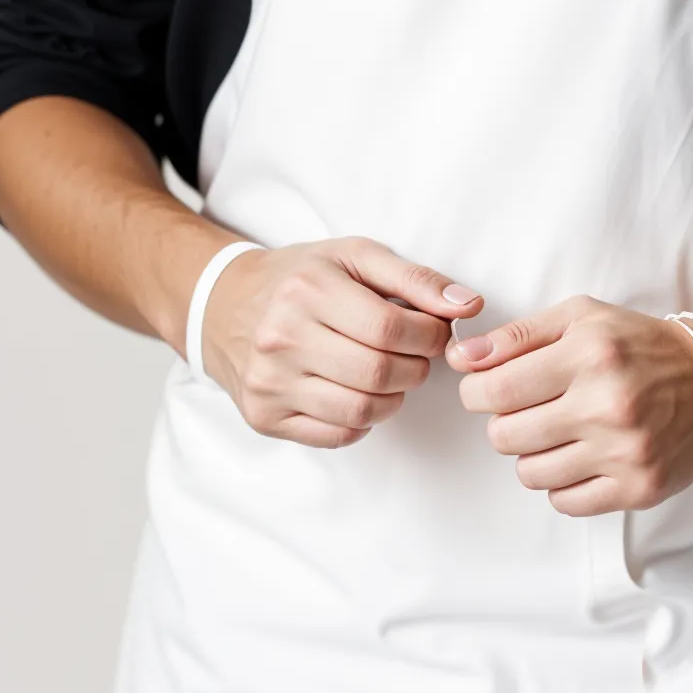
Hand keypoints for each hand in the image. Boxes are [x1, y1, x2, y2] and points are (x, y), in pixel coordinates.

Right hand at [200, 235, 483, 447]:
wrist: (223, 304)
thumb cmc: (300, 277)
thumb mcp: (354, 257)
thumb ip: (414, 278)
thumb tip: (470, 304)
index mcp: (308, 291)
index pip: (390, 329)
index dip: (428, 336)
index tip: (434, 331)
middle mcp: (282, 338)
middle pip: (378, 374)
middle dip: (415, 368)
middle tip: (415, 355)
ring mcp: (269, 383)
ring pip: (360, 411)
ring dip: (395, 398)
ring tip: (391, 374)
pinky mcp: (264, 417)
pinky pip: (335, 435)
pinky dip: (363, 420)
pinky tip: (360, 392)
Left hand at [446, 294, 692, 513]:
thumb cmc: (636, 343)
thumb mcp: (580, 317)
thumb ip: (517, 336)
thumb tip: (460, 357)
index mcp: (589, 354)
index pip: (495, 390)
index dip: (474, 393)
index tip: (482, 390)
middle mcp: (608, 404)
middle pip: (505, 436)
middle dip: (503, 423)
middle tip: (526, 409)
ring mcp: (625, 452)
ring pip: (531, 473)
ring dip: (532, 453)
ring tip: (557, 431)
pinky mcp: (639, 488)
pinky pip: (565, 502)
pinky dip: (562, 482)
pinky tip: (580, 455)